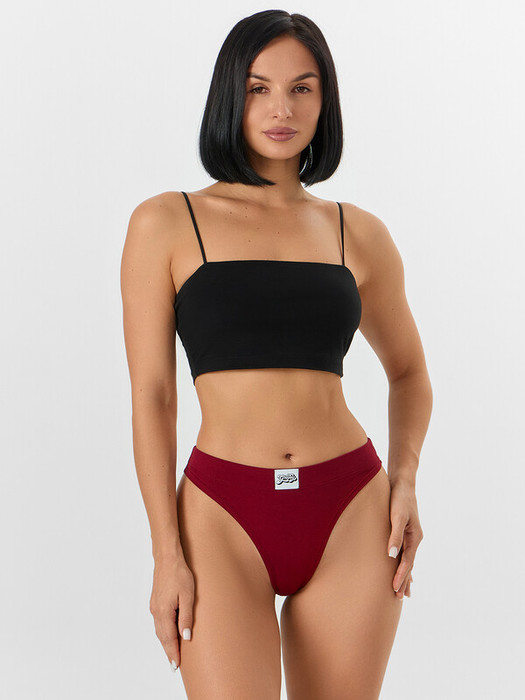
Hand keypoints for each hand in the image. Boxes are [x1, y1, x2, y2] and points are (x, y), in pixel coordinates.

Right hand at [149, 554, 194, 670]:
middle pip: (162, 637)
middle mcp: (156, 611)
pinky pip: (159, 622)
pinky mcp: (155, 602)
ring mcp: (154, 606)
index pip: (168, 638)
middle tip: (174, 665)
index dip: (173, 652)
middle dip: (168, 651)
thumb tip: (186, 637)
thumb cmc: (179, 574)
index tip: (176, 666)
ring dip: (165, 642)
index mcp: (163, 612)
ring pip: (159, 630)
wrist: (167, 558)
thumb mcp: (188, 595)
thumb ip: (186, 617)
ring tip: (173, 653)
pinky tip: (169, 634)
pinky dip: (163, 632)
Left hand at [387, 479, 422, 598]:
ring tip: (403, 591)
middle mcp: (414, 538)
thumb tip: (392, 555)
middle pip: (409, 564)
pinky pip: (404, 552)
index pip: (407, 562)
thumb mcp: (397, 515)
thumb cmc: (399, 498)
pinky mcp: (404, 531)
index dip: (401, 576)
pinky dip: (402, 563)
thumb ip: (394, 535)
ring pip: (407, 560)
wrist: (402, 482)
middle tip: (399, 598)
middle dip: (404, 580)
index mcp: (414, 537)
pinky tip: (399, 567)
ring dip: (405, 575)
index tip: (395, 589)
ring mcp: (410, 535)